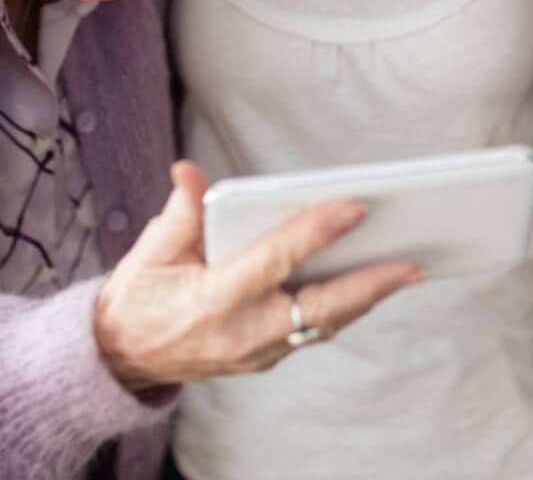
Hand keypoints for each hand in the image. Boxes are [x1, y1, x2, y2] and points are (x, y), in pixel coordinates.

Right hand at [94, 160, 421, 390]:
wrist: (120, 358)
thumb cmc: (138, 296)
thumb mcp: (149, 251)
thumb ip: (179, 212)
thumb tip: (190, 172)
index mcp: (210, 299)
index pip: (274, 260)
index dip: (316, 232)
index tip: (355, 206)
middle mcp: (239, 332)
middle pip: (319, 308)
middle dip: (370, 284)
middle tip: (412, 259)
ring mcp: (254, 352)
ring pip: (324, 324)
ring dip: (367, 298)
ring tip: (408, 268)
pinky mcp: (263, 359)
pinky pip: (313, 332)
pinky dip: (344, 309)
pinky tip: (371, 284)